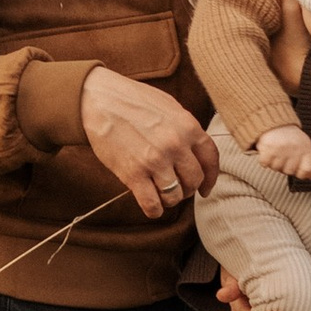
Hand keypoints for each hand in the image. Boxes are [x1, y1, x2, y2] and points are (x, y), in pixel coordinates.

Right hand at [80, 67, 214, 219]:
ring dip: (170, 199)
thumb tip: (195, 151)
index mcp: (188, 126)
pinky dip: (154, 210)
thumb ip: (184, 128)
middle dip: (187, 189)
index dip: (210, 178)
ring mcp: (155, 160)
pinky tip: (151, 205)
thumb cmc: (132, 100)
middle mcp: (175, 145)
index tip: (205, 189)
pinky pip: (152, 204)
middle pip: (194, 180)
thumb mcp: (168, 106)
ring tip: (161, 194)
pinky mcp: (133, 174)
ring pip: (175, 196)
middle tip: (177, 188)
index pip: (211, 159)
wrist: (99, 99)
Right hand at [253, 123, 310, 181]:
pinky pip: (265, 163)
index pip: (306, 170)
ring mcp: (281, 148)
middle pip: (289, 171)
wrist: (275, 122)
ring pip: (276, 168)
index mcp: (305, 149)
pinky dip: (264, 160)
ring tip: (275, 153)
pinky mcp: (268, 147)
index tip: (298, 169)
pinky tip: (267, 153)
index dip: (301, 173)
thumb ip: (308, 164)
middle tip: (283, 157)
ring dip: (273, 163)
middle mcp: (294, 148)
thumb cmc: (291, 138)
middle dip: (284, 166)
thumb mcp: (303, 147)